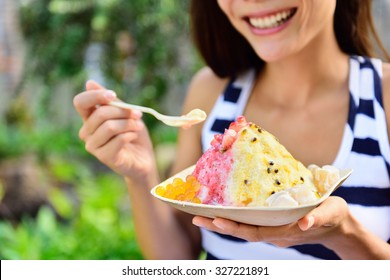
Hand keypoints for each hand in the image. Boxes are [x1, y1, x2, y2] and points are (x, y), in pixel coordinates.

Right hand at [73, 80, 156, 181]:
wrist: (143, 159)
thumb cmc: (133, 134)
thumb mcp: (125, 113)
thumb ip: (110, 101)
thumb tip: (89, 83)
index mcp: (89, 119)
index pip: (80, 102)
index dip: (95, 96)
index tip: (113, 95)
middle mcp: (86, 132)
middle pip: (100, 113)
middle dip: (123, 111)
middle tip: (138, 114)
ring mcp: (93, 146)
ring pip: (109, 127)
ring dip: (128, 124)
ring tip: (138, 126)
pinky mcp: (104, 157)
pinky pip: (117, 140)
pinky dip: (129, 135)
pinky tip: (133, 137)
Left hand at [192, 196, 349, 247]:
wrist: (337, 225)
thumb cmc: (333, 216)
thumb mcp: (330, 213)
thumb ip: (318, 217)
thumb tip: (305, 223)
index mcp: (284, 231)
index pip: (254, 232)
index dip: (235, 228)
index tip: (216, 220)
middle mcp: (273, 232)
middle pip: (242, 231)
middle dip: (219, 225)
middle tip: (196, 216)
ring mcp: (271, 228)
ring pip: (243, 226)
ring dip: (222, 221)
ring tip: (201, 212)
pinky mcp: (272, 222)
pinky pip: (249, 220)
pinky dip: (234, 216)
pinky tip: (222, 206)